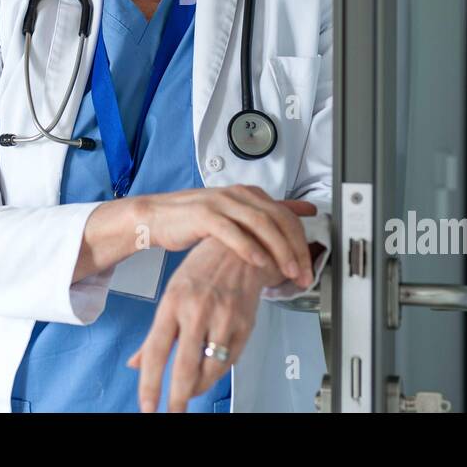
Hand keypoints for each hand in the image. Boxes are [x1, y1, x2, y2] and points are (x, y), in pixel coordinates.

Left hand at [126, 235, 272, 411]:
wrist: (242, 247)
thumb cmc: (203, 269)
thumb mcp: (171, 293)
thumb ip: (155, 333)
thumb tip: (134, 364)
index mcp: (173, 302)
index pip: (155, 351)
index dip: (149, 384)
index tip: (147, 407)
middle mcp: (197, 310)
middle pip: (184, 367)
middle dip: (176, 399)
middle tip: (171, 414)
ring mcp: (224, 318)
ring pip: (210, 370)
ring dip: (197, 388)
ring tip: (188, 392)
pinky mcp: (245, 325)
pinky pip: (229, 362)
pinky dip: (216, 373)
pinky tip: (208, 373)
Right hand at [129, 187, 315, 286]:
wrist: (157, 217)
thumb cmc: (195, 220)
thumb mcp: (235, 215)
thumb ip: (265, 216)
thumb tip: (301, 212)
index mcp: (250, 194)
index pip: (287, 215)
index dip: (302, 242)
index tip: (309, 265)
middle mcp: (239, 194)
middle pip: (278, 218)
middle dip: (295, 248)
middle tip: (303, 273)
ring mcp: (222, 202)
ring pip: (260, 223)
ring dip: (278, 249)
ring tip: (287, 271)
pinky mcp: (204, 214)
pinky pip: (232, 230)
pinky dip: (248, 246)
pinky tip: (258, 261)